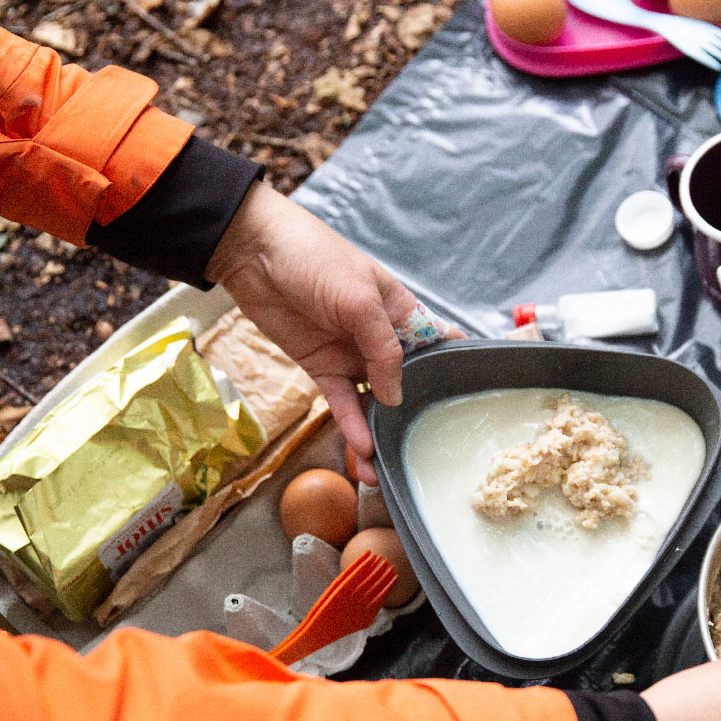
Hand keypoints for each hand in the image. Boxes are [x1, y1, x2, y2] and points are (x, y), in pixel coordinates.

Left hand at [206, 182, 456, 472]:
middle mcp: (380, 336)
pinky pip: (342, 402)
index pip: (437, 343)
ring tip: (383, 468)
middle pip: (406, 382)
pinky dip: (352, 425)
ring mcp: (351, 353)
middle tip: (424, 451)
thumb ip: (383, 349)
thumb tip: (395, 395)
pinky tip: (362, 448)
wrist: (253, 252)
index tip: (467, 403)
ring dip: (379, 432)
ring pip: (373, 401)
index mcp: (401, 311)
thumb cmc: (314, 257)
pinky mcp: (321, 367)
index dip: (453, 369)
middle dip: (414, 415)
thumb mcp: (360, 299)